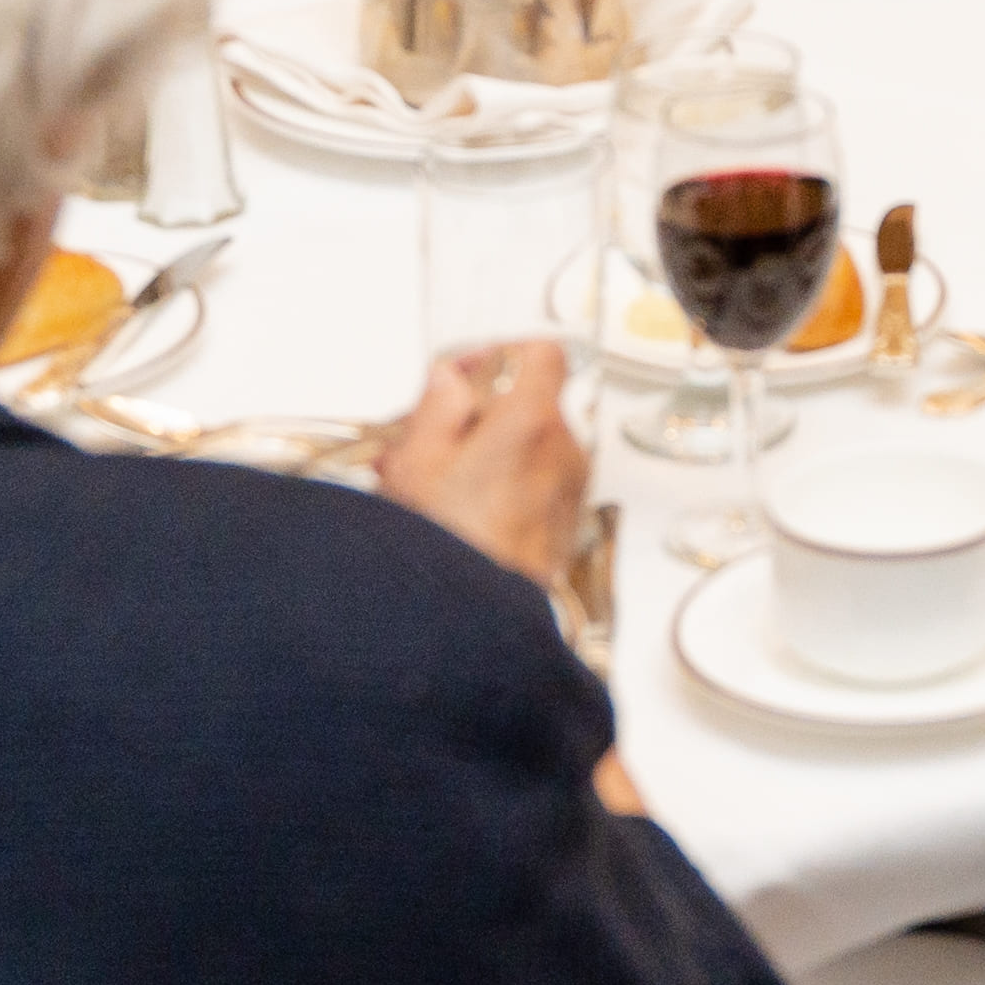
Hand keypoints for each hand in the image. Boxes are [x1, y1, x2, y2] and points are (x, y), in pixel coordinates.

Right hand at [378, 341, 590, 582]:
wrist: (475, 630)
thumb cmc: (448, 552)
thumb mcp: (416, 463)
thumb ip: (437, 408)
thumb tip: (448, 382)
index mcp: (531, 423)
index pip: (540, 354)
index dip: (496, 354)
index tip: (459, 375)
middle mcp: (563, 454)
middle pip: (528, 405)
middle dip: (474, 416)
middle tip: (424, 437)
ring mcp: (568, 493)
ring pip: (527, 450)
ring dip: (481, 454)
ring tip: (424, 483)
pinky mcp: (564, 528)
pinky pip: (534, 488)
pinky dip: (498, 487)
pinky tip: (450, 512)